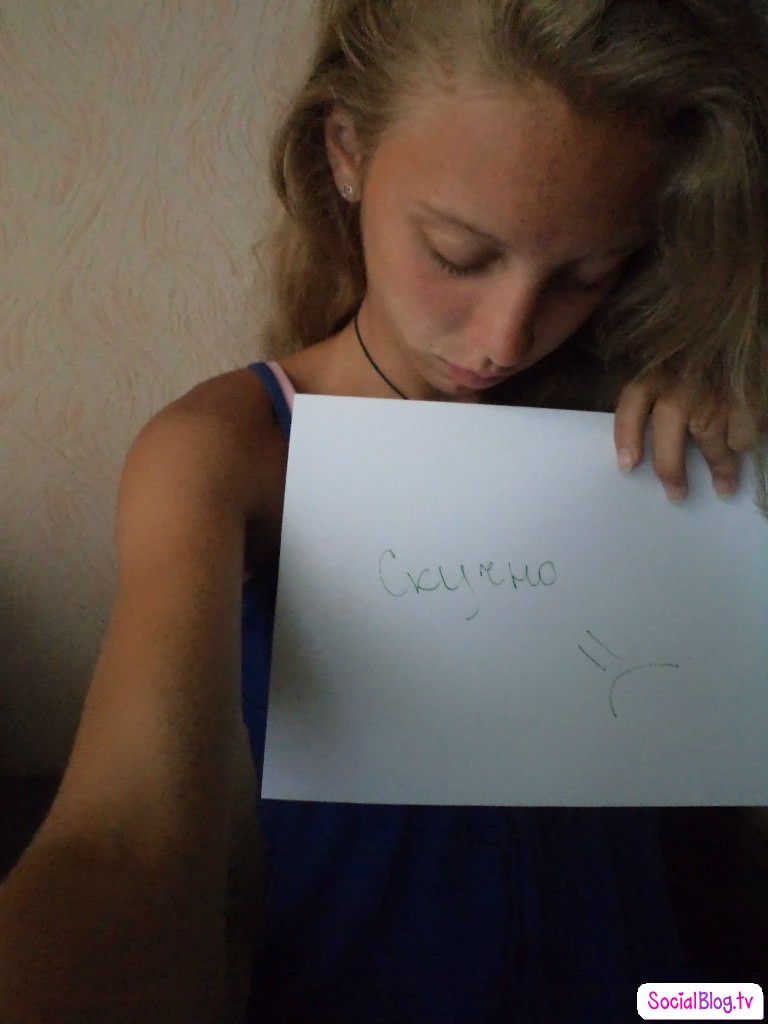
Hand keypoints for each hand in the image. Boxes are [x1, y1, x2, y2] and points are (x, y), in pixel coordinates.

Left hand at [614, 372, 755, 502]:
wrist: (738, 327)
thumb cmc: (694, 360)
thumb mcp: (666, 368)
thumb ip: (651, 397)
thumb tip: (636, 450)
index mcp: (657, 373)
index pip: (633, 402)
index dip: (626, 436)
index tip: (627, 468)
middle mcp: (683, 382)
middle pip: (671, 429)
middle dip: (672, 468)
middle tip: (677, 495)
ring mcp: (716, 389)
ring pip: (713, 438)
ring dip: (720, 467)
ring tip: (723, 487)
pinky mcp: (748, 394)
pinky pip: (745, 430)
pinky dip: (744, 441)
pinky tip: (743, 448)